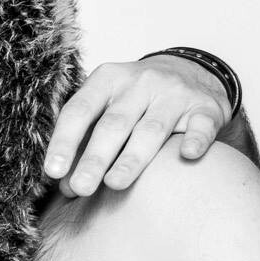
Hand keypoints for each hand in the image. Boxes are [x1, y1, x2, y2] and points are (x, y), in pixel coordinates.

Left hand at [45, 55, 231, 196]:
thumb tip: (65, 186)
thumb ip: (84, 142)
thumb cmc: (134, 100)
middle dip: (95, 158)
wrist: (190, 72)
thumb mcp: (105, 107)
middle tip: (81, 187)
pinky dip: (195, 139)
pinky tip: (187, 155)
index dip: (64, 141)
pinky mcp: (205, 107)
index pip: (79, 110)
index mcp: (107, 80)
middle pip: (113, 124)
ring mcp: (174, 93)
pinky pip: (201, 125)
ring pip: (151, 129)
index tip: (53, 172)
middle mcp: (140, 83)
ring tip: (114, 183)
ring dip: (132, 158)